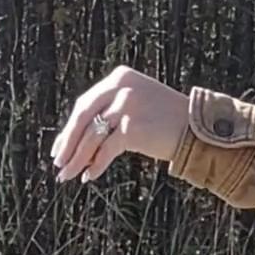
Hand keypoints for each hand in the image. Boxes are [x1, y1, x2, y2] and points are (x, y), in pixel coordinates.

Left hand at [51, 65, 190, 182]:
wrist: (197, 128)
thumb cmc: (166, 121)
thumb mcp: (136, 104)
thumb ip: (110, 111)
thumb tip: (78, 140)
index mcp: (119, 78)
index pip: (85, 104)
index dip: (69, 128)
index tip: (59, 148)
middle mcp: (120, 87)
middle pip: (83, 118)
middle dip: (68, 144)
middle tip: (58, 164)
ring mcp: (127, 106)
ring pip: (91, 136)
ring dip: (78, 159)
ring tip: (68, 176)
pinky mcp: (133, 127)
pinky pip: (106, 150)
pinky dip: (96, 165)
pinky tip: (89, 177)